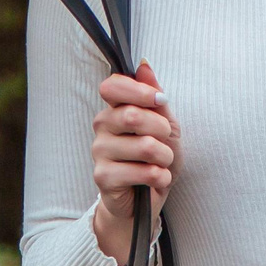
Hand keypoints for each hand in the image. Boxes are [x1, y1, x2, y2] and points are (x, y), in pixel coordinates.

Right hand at [88, 60, 177, 265]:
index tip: (160, 102)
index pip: (112, 86)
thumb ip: (154, 97)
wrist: (149, 199)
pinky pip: (141, 171)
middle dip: (161, 129)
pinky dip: (159, 176)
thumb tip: (143, 66)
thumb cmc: (156, 159)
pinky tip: (156, 180)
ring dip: (164, 157)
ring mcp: (99, 152)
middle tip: (166, 141)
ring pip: (142, 145)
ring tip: (163, 164)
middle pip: (131, 115)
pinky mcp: (103, 178)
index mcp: (114, 109)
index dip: (139, 91)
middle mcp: (101, 127)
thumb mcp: (164, 125)